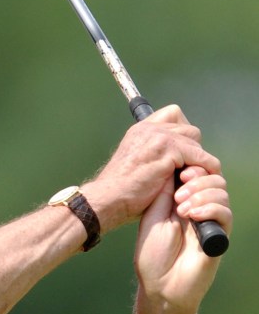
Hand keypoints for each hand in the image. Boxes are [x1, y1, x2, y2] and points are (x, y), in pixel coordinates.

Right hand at [83, 105, 222, 233]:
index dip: (183, 133)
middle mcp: (149, 129)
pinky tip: (204, 180)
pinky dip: (206, 168)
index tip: (184, 153)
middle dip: (194, 149)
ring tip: (196, 178)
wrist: (108, 199)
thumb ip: (154, 154)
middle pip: (189, 128)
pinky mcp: (167, 152)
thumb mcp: (136, 164)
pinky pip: (200, 156)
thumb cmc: (121, 191)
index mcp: (140, 130)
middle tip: (190, 170)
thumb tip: (180, 160)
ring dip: (200, 160)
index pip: (173, 114)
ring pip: (195, 141)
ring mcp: (158, 138)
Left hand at [135, 164, 231, 313]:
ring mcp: (210, 222)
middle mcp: (199, 209)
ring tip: (182, 210)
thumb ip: (165, 194)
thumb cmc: (153, 255)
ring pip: (222, 193)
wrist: (161, 286)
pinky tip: (193, 216)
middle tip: (179, 196)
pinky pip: (225, 214)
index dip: (192, 169)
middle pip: (214, 179)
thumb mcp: (153, 217)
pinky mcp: (219, 237)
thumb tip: (172, 167)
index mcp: (182, 203)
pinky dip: (210, 208)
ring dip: (201, 194)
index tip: (180, 174)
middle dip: (197, 179)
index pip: (197, 175)